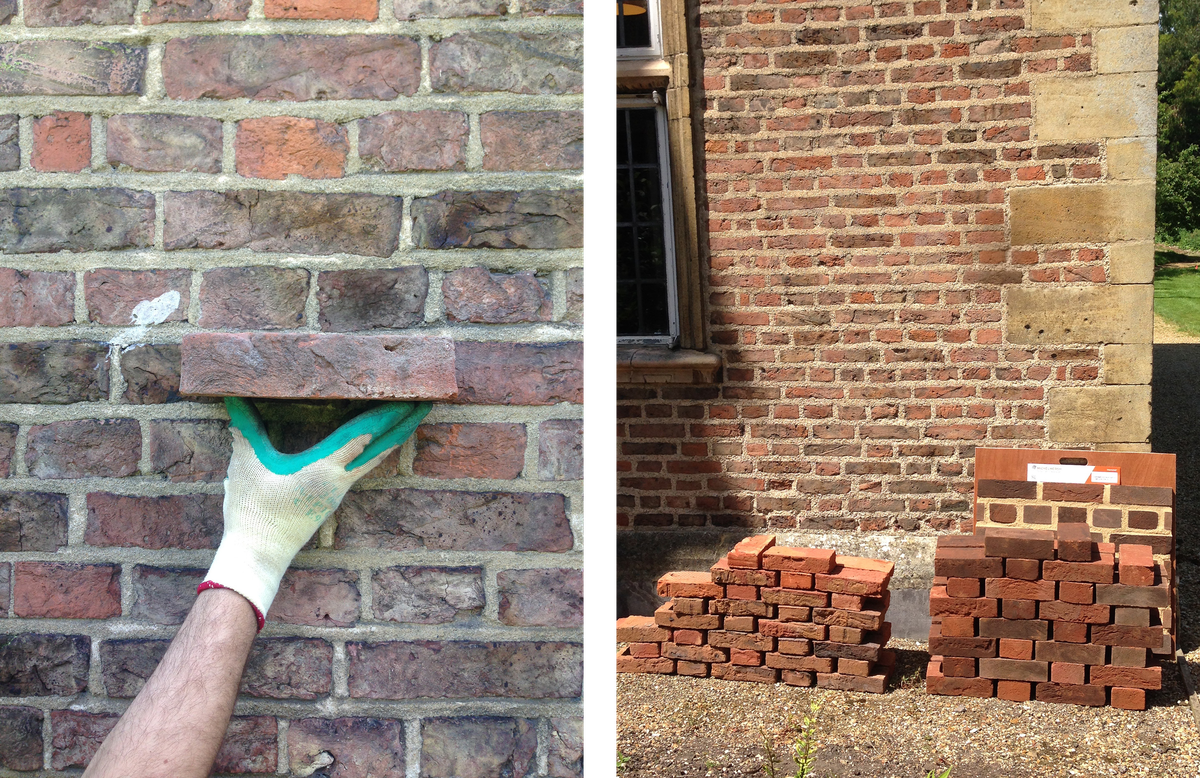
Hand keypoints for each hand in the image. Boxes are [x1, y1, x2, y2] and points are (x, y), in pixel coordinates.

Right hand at [203, 397, 430, 627]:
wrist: (259, 555)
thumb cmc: (253, 511)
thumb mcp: (247, 465)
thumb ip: (244, 429)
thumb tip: (231, 395)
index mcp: (324, 468)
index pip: (363, 434)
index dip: (385, 413)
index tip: (406, 397)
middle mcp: (339, 479)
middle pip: (380, 446)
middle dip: (402, 424)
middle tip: (425, 404)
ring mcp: (338, 491)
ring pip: (374, 459)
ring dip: (392, 437)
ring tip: (409, 420)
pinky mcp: (332, 498)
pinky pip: (362, 469)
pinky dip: (375, 452)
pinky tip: (378, 447)